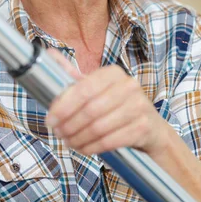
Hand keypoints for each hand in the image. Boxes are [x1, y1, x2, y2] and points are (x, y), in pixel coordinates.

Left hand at [45, 49, 169, 157]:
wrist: (152, 129)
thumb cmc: (117, 107)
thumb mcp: (96, 89)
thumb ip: (73, 75)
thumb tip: (49, 53)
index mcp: (113, 73)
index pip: (83, 89)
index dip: (63, 106)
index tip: (50, 119)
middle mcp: (129, 86)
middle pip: (90, 109)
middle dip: (69, 125)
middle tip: (58, 134)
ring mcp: (139, 106)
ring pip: (99, 127)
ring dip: (79, 138)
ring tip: (69, 142)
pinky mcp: (144, 127)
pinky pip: (110, 141)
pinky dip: (92, 147)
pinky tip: (84, 148)